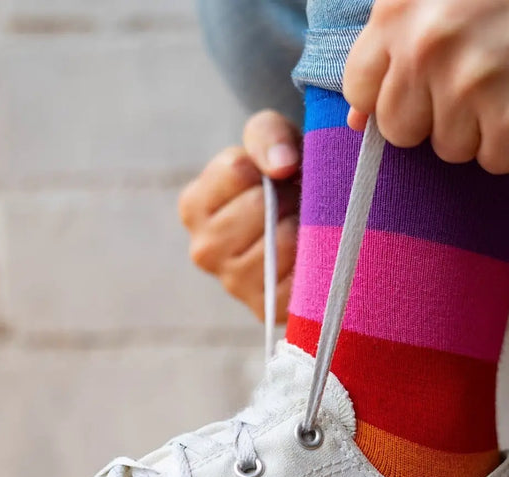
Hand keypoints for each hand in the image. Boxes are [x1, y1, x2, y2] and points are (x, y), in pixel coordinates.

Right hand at [179, 110, 300, 322]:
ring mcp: (233, 284)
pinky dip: (314, 261)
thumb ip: (268, 135)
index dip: (268, 165)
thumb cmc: (285, 177)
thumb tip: (281, 166)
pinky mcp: (266, 309)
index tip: (275, 175)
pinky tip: (310, 254)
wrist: (311, 223)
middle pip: (258, 207)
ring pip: (282, 242)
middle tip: (293, 203)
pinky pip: (298, 278)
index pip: (237, 170)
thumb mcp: (272, 139)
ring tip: (301, 226)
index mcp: (194, 206)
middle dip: (287, 197)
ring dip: (304, 227)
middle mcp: (203, 250)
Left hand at [343, 0, 508, 173]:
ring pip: (447, 148)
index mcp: (398, 7)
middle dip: (432, 116)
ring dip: (479, 127)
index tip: (421, 87)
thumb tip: (357, 120)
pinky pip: (493, 161)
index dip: (390, 96)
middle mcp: (426, 46)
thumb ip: (394, 42)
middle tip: (477, 80)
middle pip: (399, 129)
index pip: (359, 88)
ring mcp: (470, 84)